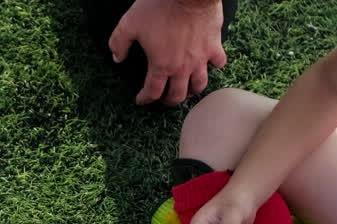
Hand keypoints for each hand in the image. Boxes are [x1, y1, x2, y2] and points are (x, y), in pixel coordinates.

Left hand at [109, 0, 227, 104]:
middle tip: (164, 98)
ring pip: (199, 84)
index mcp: (161, 65)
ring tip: (187, 88)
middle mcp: (182, 67)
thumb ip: (119, 43)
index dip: (145, 99)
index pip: (152, 92)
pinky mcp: (215, 46)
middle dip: (169, 100)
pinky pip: (219, 62)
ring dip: (192, 90)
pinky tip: (211, 64)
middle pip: (177, 95)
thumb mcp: (129, 24)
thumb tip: (117, 58)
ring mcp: (201, 58)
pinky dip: (215, 66)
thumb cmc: (159, 7)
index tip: (141, 99)